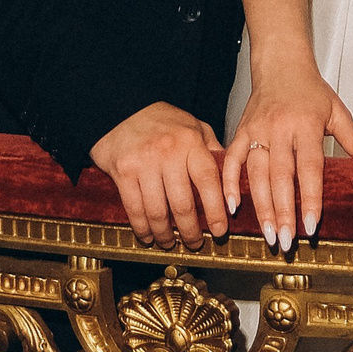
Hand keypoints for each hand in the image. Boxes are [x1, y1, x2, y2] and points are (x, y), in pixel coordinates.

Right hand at [90, 102, 229, 247]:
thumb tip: (231, 177)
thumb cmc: (161, 120)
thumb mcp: (193, 126)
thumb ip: (211, 150)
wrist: (121, 107)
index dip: (216, 211)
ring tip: (171, 243)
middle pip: (183, 205)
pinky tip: (148, 236)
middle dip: (191, 232)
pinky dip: (143, 229)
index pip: (209, 181)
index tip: (220, 231)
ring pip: (158, 212)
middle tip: (196, 244)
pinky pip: (135, 209)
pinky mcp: (123, 172)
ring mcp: (144, 163)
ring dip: (166, 235)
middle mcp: (168, 153)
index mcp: (190, 141)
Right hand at [224, 61, 352, 250]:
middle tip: (287, 242)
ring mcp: (257, 130)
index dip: (309, 198)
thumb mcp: (336, 109)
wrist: (280, 64)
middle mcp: (279, 129)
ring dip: (261, 207)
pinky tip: (232, 207)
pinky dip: (229, 183)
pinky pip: (231, 160)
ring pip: (256, 174)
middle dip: (283, 212)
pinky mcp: (240, 130)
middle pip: (280, 176)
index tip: (311, 225)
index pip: (309, 168)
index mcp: (305, 125)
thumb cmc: (309, 89)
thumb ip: (351, 136)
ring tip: (268, 234)